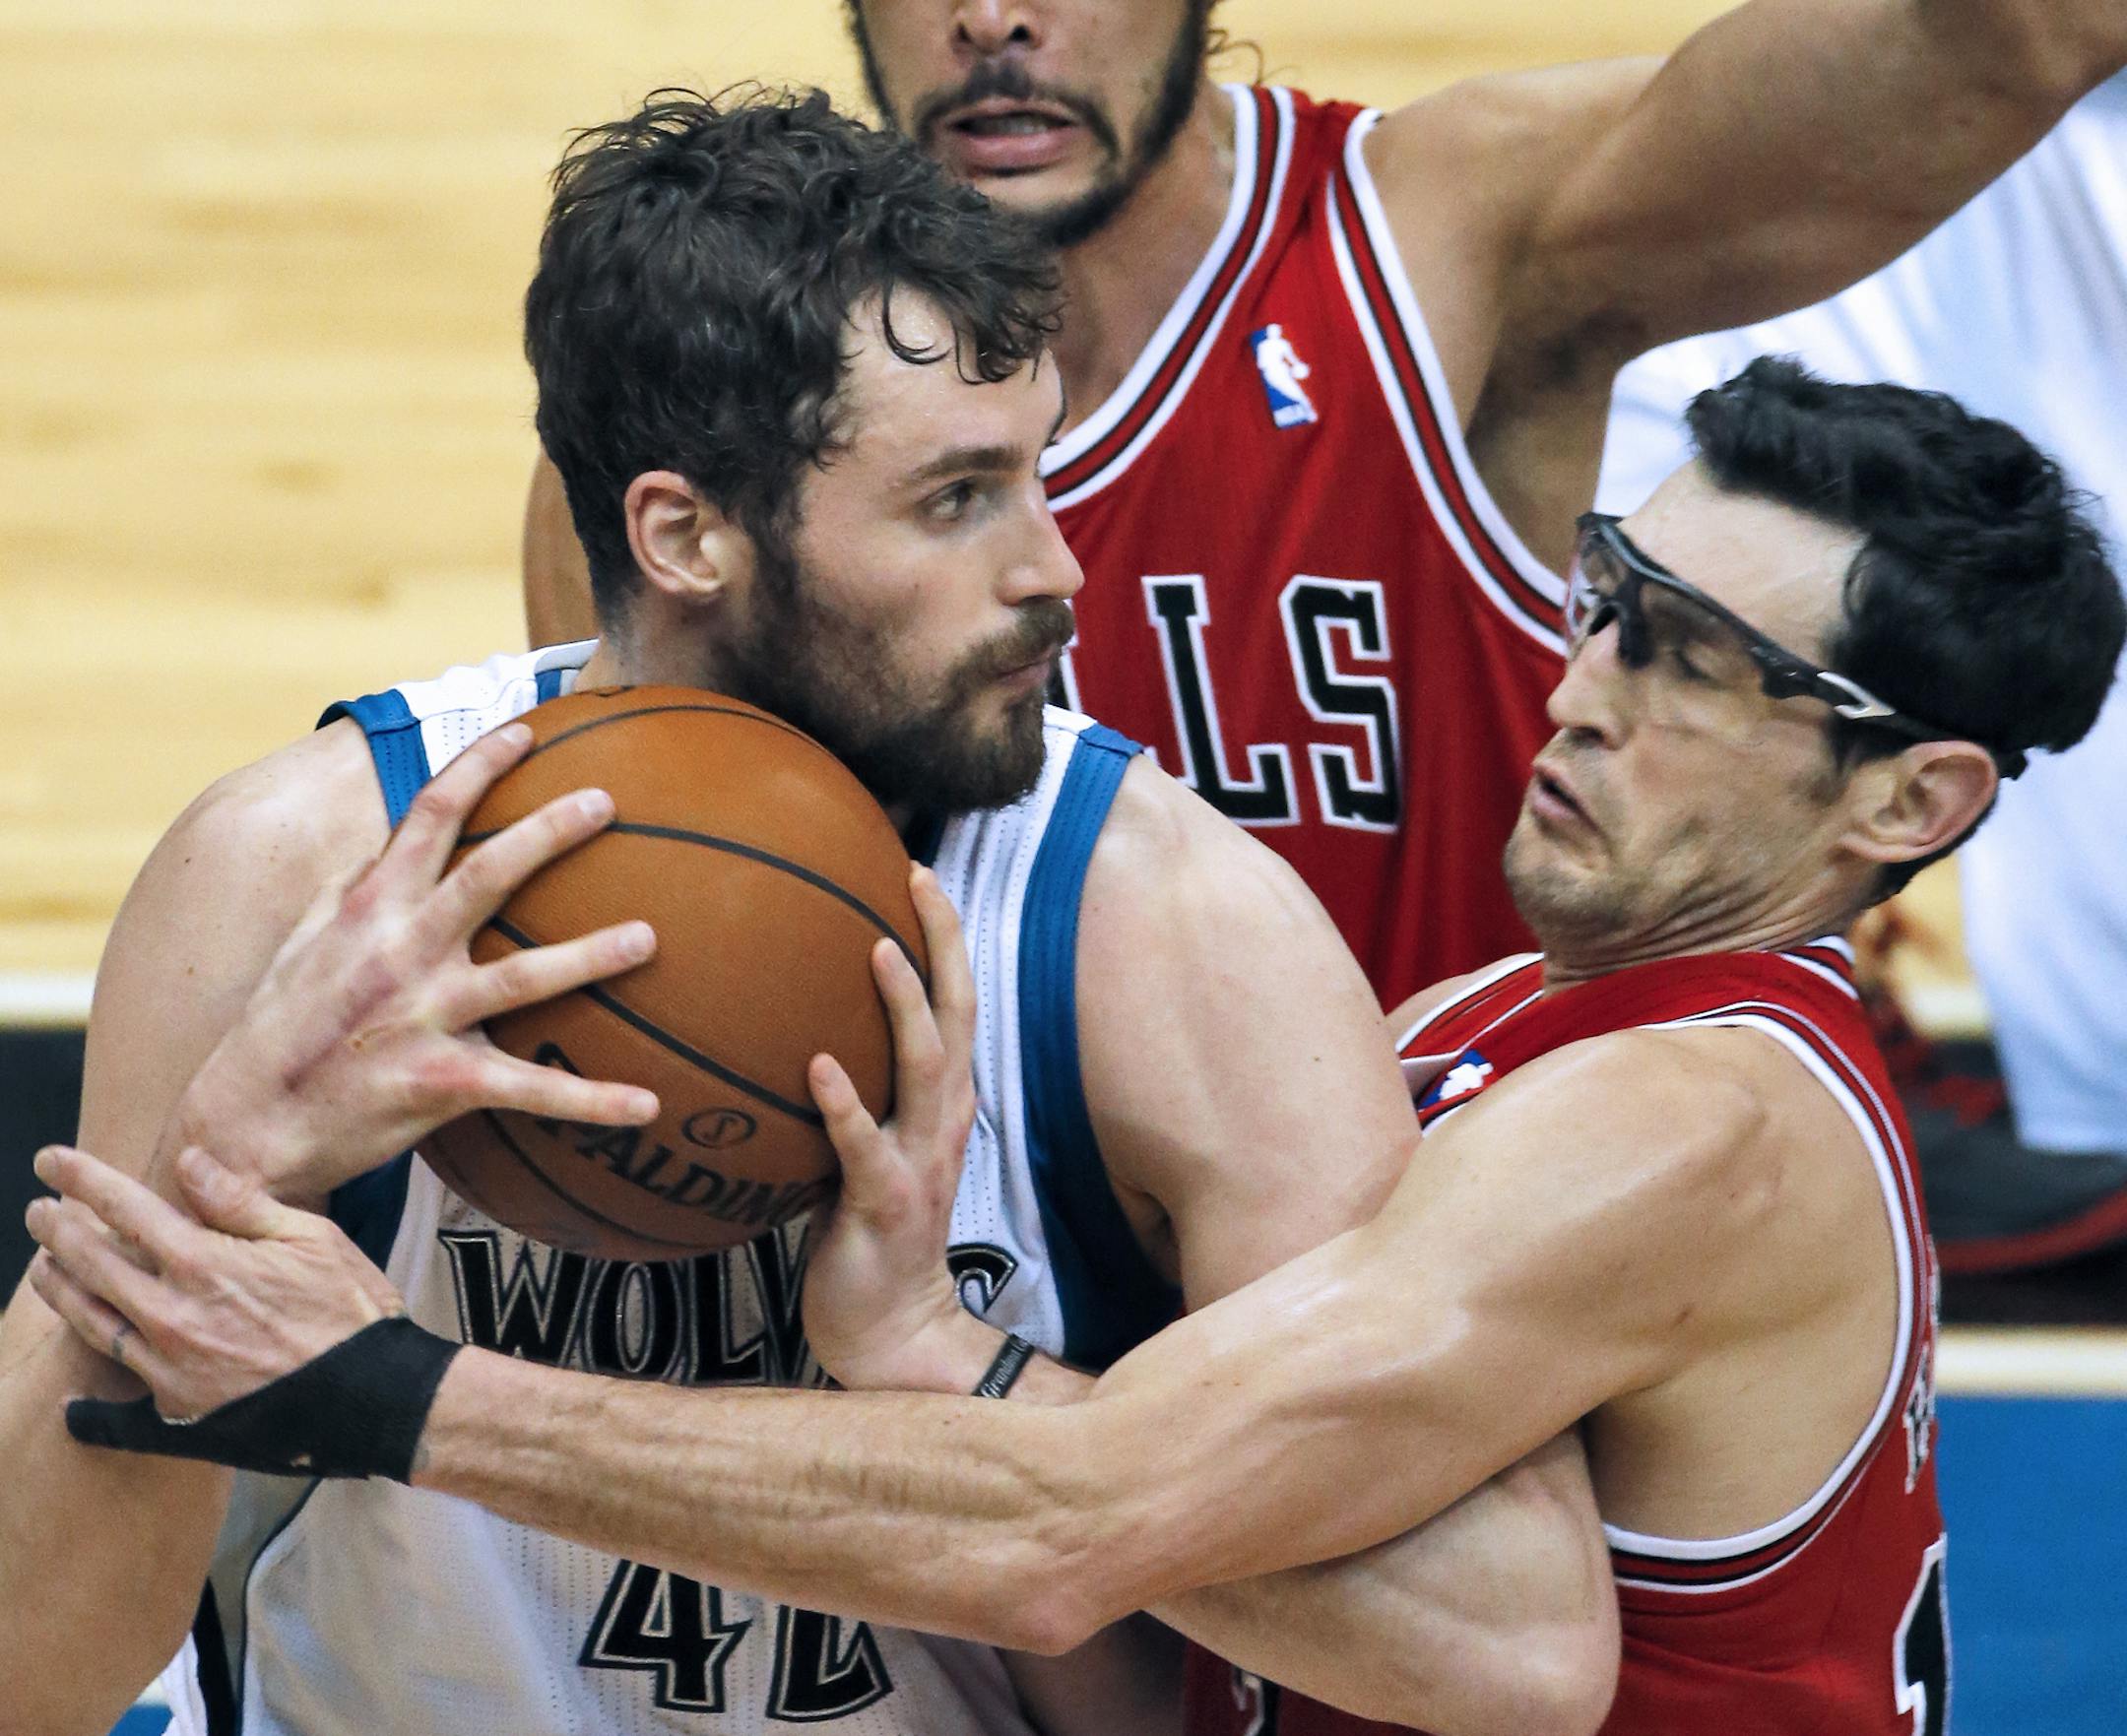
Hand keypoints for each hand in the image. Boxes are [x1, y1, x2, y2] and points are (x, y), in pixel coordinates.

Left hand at [26, 1144, 401, 1420]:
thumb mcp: (312, 1237)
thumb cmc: (351, 1311)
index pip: (125, 1209)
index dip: (83, 1179)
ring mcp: (168, 1366)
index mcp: (204, 1263)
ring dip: (60, 1289)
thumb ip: (240, 1201)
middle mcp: (171, 1314)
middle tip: (37, 1210)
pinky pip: (118, 1402)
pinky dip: (89, 1406)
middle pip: (92, 1263)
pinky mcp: (179, 1410)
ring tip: (42, 1268)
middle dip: (57, 1230)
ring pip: (91, 1322)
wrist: (374, 1397)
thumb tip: (190, 1164)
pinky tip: (73, 1406)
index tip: (52, 1160)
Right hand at [175, 722, 659, 1201]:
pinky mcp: (440, 1084)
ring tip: (649, 937)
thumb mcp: (303, 944)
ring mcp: (423, 1018)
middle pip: (487, 876)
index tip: (523, 732)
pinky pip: (533, 1091)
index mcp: (370, 910)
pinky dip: (593, 1100)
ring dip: (591, 957)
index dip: (477, 768)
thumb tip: (385, 845)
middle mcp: (400, 954)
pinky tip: (650, 1105)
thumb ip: (350, 894)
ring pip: (522, 978)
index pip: (428, 816)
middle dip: (548, 833)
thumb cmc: (277, 1030)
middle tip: (605, 800)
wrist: (242, 1127)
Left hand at [803, 867, 996, 1392]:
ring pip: (927, 1066)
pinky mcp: (888, 1203)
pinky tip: (817, 1065)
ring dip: (904, 1005)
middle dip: (944, 940)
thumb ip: (841, 1091)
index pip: (955, 1001)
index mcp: (942, 1101)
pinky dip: (844, 1103)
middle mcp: (945, 1119)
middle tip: (919, 874)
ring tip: (878, 947)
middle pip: (960, 1012)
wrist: (890, 1332)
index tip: (918, 868)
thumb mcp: (860, 1148)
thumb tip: (778, 1029)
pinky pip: (864, 1145)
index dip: (944, 934)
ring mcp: (923, 1159)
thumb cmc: (864, 1234)